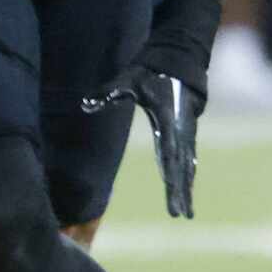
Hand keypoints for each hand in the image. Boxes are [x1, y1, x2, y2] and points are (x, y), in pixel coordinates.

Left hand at [84, 0, 226, 219]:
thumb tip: (85, 104)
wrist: (179, 57)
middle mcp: (181, 130)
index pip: (171, 158)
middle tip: (183, 215)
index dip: (173, 181)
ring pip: (186, 165)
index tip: (175, 200)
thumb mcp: (128, 80)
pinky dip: (185, 173)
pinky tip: (185, 187)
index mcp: (169, 122)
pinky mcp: (183, 131)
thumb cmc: (152, 68)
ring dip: (185, 186)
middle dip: (182, 192)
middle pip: (182, 168)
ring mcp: (185, 131)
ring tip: (186, 210)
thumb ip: (107, 93)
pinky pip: (186, 157)